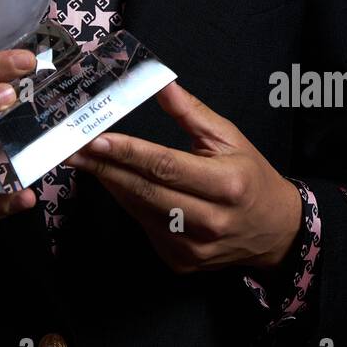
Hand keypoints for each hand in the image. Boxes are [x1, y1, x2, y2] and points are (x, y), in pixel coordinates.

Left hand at [64, 80, 302, 275]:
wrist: (275, 231)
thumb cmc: (250, 177)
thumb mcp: (230, 138)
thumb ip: (192, 113)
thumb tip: (161, 84)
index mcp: (226, 185)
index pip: (166, 166)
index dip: (128, 153)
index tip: (96, 139)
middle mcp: (210, 221)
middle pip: (145, 191)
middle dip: (104, 168)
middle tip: (72, 148)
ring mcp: (193, 248)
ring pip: (140, 210)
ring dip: (111, 183)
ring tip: (85, 160)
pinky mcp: (181, 262)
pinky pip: (145, 226)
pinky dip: (128, 203)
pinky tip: (115, 182)